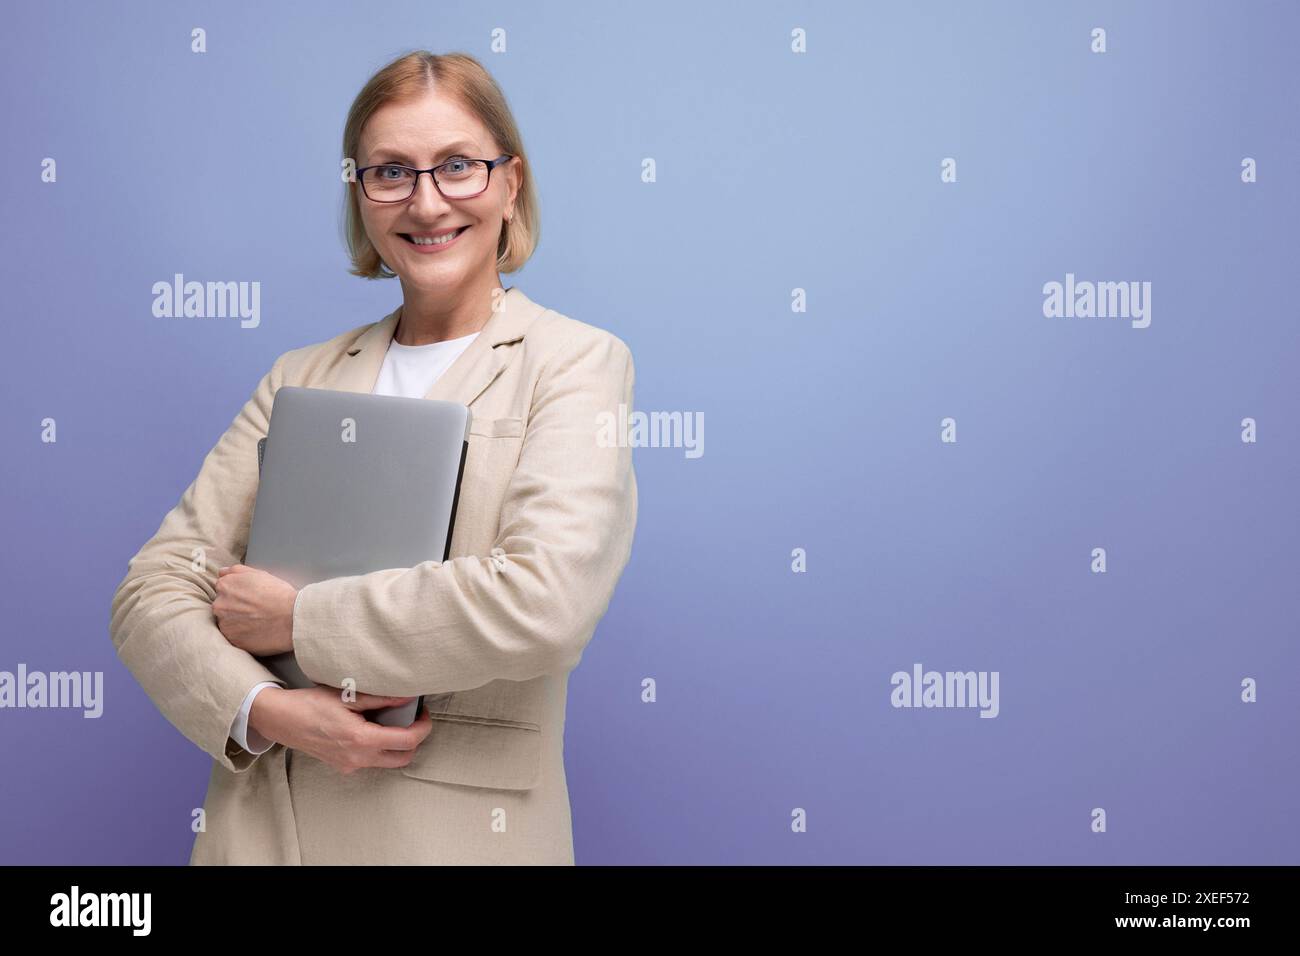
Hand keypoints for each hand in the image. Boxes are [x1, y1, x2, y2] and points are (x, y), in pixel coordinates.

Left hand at [213, 564, 296, 655]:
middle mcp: (220, 604)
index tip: (250, 598)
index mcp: (225, 586)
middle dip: (235, 608)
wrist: (292, 618)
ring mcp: (224, 624)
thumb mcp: (260, 574)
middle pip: (223, 606)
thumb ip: (236, 571)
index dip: (238, 593)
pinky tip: (257, 631)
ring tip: (258, 621)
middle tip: (256, 610)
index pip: (223, 589)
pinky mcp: (232, 640)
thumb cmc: (280, 594)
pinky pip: (234, 637)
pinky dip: (243, 635)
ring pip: (227, 623)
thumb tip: (222, 573)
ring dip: (238, 622)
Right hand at [248, 685, 433, 773]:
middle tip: (412, 718)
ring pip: (387, 762)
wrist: (280, 720)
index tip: (422, 712)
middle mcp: (358, 758)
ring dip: (397, 746)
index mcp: (361, 740)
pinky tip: (371, 728)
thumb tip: (407, 696)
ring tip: (391, 721)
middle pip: (403, 757)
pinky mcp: (342, 766)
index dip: (423, 726)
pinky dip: (379, 748)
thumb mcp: (348, 696)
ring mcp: (349, 765)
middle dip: (414, 740)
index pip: (408, 741)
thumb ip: (381, 699)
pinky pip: (370, 761)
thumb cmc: (310, 704)